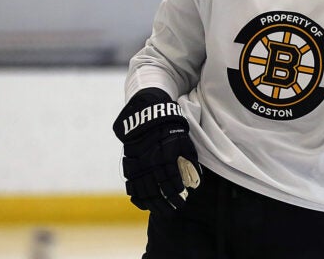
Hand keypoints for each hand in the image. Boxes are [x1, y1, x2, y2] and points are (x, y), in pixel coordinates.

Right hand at [113, 88, 199, 213]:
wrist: (147, 112)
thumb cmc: (170, 126)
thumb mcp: (184, 140)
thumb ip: (189, 160)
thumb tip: (194, 181)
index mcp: (164, 156)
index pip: (171, 182)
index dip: (177, 195)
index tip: (183, 202)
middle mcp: (149, 162)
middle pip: (156, 190)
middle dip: (166, 203)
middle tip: (173, 210)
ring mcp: (137, 164)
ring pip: (143, 190)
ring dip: (152, 203)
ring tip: (161, 211)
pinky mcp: (128, 164)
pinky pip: (130, 185)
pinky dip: (137, 197)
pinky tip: (144, 204)